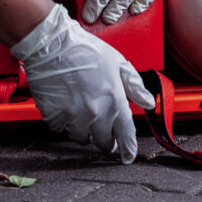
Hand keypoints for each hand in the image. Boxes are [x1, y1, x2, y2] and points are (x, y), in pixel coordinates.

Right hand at [11, 4, 155, 162]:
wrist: (52, 45)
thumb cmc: (84, 50)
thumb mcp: (118, 63)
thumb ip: (134, 86)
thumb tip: (149, 102)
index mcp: (114, 100)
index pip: (125, 133)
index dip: (128, 148)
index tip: (128, 156)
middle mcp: (95, 113)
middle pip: (104, 142)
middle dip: (106, 140)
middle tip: (104, 134)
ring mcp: (73, 116)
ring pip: (82, 138)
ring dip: (85, 131)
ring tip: (83, 114)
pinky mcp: (54, 116)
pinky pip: (61, 129)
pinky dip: (64, 122)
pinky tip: (66, 106)